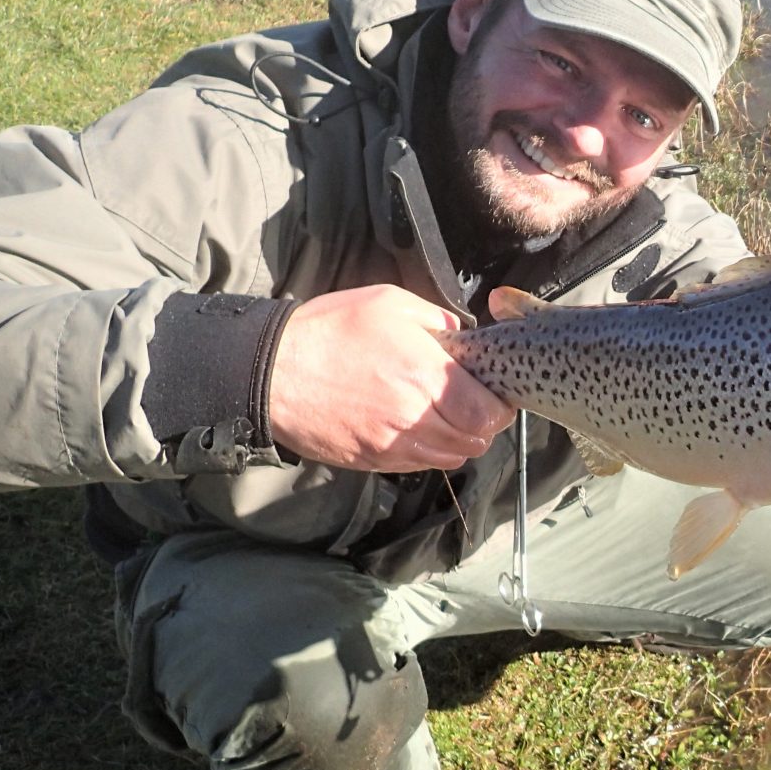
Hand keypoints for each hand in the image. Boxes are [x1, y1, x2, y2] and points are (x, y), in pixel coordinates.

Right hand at [269, 285, 514, 471]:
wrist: (271, 371)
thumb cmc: (330, 330)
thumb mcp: (388, 303)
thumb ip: (436, 320)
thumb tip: (460, 335)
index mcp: (427, 377)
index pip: (488, 415)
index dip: (499, 409)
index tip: (494, 396)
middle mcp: (416, 418)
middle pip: (474, 441)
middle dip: (482, 427)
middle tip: (474, 408)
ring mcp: (392, 445)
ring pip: (448, 459)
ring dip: (457, 443)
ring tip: (448, 420)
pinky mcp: (371, 461)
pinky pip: (416, 466)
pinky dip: (427, 453)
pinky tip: (417, 431)